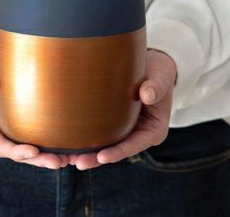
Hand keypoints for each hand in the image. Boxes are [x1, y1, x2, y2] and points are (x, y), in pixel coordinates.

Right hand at [0, 53, 69, 168]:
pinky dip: (49, 145)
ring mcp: (8, 134)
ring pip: (28, 150)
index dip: (15, 151)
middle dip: (37, 159)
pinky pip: (34, 138)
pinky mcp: (20, 128)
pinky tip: (66, 149)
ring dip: (47, 156)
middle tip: (57, 162)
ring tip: (67, 160)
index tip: (33, 151)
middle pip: (17, 153)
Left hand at [68, 48, 177, 169]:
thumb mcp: (160, 79)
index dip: (118, 152)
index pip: (134, 145)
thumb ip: (156, 87)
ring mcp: (126, 129)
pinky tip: (70, 140)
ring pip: (106, 144)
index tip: (102, 157)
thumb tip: (147, 95)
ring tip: (68, 157)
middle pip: (117, 150)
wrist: (153, 67)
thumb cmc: (159, 73)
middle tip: (78, 162)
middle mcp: (139, 134)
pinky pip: (101, 131)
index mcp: (153, 131)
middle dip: (97, 158)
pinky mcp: (115, 121)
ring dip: (89, 152)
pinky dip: (87, 137)